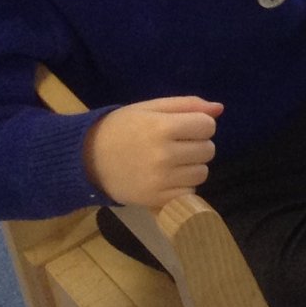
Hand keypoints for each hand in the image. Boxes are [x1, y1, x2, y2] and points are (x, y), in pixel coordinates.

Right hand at [84, 95, 222, 208]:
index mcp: (162, 128)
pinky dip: (181, 186)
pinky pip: (189, 193)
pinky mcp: (156, 200)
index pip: (208, 126)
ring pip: (202, 173)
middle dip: (196, 145)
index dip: (198, 125)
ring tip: (168, 162)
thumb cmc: (121, 128)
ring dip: (191, 167)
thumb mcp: (150, 108)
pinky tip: (164, 179)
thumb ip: (187, 105)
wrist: (85, 159)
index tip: (181, 127)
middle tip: (173, 145)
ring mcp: (160, 181)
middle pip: (208, 150)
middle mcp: (164, 155)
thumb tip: (220, 109)